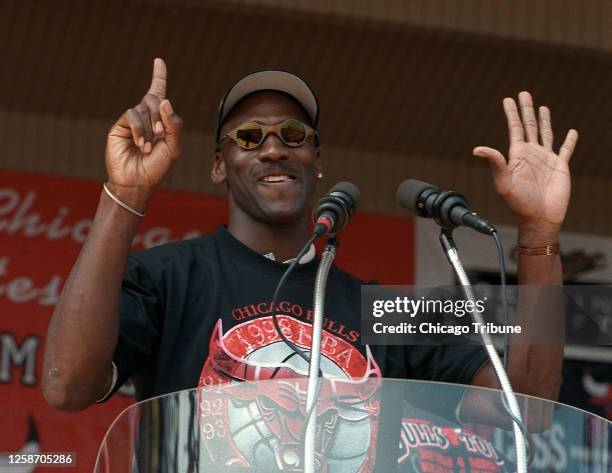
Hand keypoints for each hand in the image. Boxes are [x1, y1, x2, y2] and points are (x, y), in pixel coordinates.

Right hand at [105, 58, 182, 206]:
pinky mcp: (120, 126)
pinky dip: (139, 129)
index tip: (158, 60)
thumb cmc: (157, 168)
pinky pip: (132, 115)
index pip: (159, 94)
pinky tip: (140, 144)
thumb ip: (174, 125)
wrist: (137, 182)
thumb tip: (164, 100)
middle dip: (161, 115)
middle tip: (161, 135)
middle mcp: (146, 118)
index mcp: (161, 122)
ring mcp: (132, 121)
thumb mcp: (173, 148)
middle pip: (155, 99)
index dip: (159, 76)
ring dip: (150, 127)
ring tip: (148, 147)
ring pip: (144, 108)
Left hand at [474, 91, 577, 240]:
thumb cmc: (519, 204)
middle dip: (526, 109)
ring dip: (544, 120)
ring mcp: (546, 159)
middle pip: (529, 126)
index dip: (512, 113)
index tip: (508, 99)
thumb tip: (477, 149)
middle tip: (524, 93)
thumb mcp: (503, 182)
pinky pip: (566, 150)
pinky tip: (571, 132)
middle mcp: (531, 154)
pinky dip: (570, 141)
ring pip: (545, 134)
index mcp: (517, 155)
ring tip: (543, 107)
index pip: (515, 128)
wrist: (539, 218)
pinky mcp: (560, 167)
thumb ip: (495, 163)